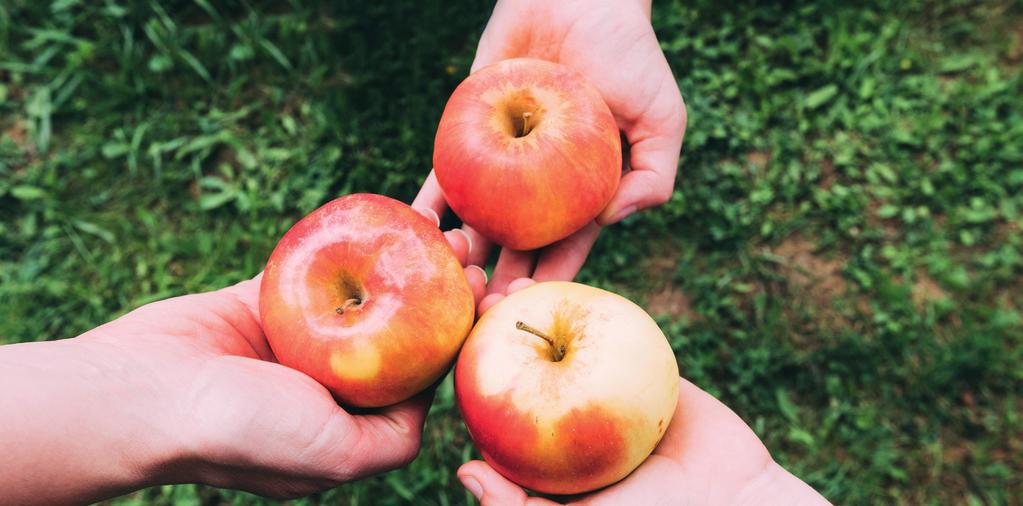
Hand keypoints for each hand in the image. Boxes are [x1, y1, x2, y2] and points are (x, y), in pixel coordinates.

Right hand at [0, 218, 484, 503]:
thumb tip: (432, 407)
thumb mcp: (335, 456)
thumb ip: (392, 440)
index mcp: (352, 420)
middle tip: (476, 251)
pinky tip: (391, 213)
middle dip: (443, 289)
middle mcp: (333, 379)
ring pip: (369, 288)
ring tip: (450, 224)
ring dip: (408, 257)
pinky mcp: (272, 298)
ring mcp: (303, 336)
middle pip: (404, 325)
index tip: (492, 294)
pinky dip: (353, 238)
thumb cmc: (241, 432)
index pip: (424, 374)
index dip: (463, 334)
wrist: (141, 392)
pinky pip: (321, 262)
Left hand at [416, 0, 685, 312]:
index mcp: (584, 192)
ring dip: (461, 252)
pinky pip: (446, 176)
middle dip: (497, 282)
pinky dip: (429, 202)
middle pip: (515, 246)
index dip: (548, 281)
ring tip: (450, 272)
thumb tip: (609, 222)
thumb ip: (653, 175)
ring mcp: (502, 164)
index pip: (565, 248)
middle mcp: (540, 187)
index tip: (527, 309)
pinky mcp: (469, 134)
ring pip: (477, 220)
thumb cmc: (628, 54)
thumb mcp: (662, 117)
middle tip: (477, 312)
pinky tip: (415, 227)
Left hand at [455, 279, 829, 505]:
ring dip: (528, 307)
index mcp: (538, 454)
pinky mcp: (631, 362)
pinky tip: (559, 281)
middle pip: (515, 363)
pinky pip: (602, 329)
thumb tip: (463, 469)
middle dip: (489, 328)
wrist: (736, 497)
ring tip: (506, 280)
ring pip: (555, 340)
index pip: (489, 407)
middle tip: (470, 294)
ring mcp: (595, 385)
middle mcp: (561, 416)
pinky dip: (581, 305)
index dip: (464, 371)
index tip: (444, 339)